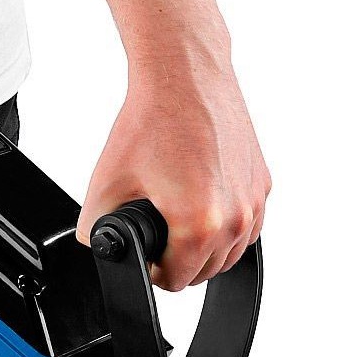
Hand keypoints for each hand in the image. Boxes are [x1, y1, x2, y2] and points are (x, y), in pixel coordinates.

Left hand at [77, 54, 269, 290]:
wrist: (184, 75)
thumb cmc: (153, 120)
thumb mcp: (107, 182)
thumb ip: (94, 228)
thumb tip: (98, 247)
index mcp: (199, 225)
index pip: (178, 281)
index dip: (155, 271)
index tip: (148, 251)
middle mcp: (235, 218)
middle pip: (206, 271)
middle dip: (181, 259)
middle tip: (160, 231)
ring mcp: (253, 202)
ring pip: (231, 252)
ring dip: (207, 246)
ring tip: (181, 217)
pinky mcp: (262, 184)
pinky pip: (248, 226)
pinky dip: (228, 224)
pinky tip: (204, 201)